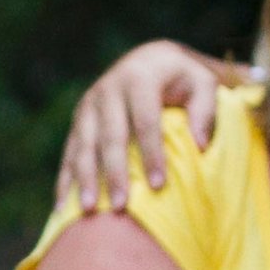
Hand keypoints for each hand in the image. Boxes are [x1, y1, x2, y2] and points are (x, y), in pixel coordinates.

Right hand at [55, 41, 225, 215]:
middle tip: (120, 206)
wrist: (148, 59)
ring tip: (90, 210)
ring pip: (84, 145)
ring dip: (85, 179)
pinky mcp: (77, 121)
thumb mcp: (202, 82)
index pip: (145, 120)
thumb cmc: (181, 79)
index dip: (151, 153)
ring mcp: (88, 105)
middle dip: (114, 173)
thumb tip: (199, 145)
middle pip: (110, 136)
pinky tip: (64, 208)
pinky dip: (66, 180)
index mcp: (139, 76)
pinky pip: (69, 153)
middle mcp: (108, 88)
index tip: (158, 186)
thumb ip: (205, 109)